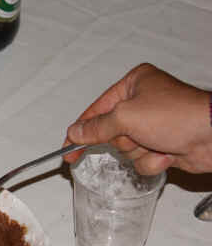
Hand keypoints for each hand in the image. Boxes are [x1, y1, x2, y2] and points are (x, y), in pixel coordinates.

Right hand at [64, 63, 211, 174]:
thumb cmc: (177, 115)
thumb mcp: (126, 116)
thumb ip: (96, 127)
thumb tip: (75, 132)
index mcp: (134, 84)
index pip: (96, 110)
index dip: (80, 131)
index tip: (67, 149)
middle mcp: (143, 102)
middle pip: (111, 133)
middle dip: (124, 141)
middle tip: (136, 138)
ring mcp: (155, 126)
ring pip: (127, 150)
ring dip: (140, 152)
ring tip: (158, 144)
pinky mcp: (165, 145)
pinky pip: (143, 160)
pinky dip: (153, 161)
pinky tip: (169, 153)